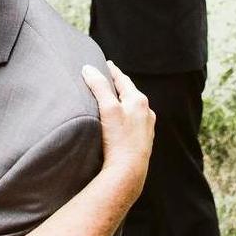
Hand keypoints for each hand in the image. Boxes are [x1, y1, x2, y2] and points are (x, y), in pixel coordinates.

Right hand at [80, 62, 152, 199]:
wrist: (128, 171)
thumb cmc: (119, 139)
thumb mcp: (107, 108)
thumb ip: (99, 86)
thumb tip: (88, 68)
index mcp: (139, 101)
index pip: (122, 79)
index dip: (112, 71)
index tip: (106, 64)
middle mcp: (146, 112)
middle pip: (129, 92)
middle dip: (118, 86)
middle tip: (107, 79)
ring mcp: (146, 127)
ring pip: (132, 108)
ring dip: (122, 101)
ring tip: (111, 100)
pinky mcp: (142, 141)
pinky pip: (133, 122)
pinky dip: (125, 116)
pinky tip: (119, 122)